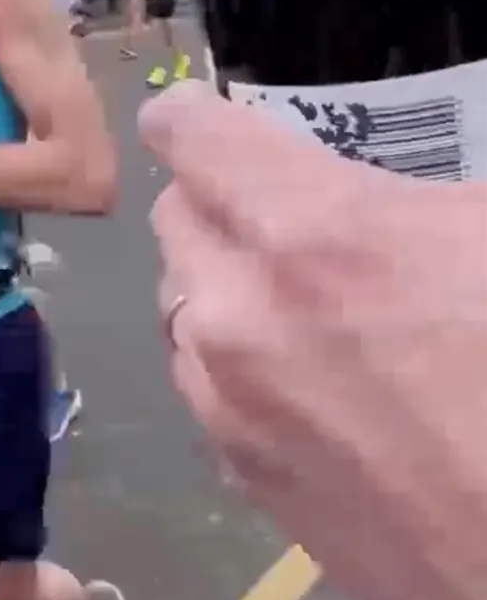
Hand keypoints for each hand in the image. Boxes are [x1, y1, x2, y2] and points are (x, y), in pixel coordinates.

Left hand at [140, 80, 486, 599]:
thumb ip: (424, 199)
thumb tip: (381, 203)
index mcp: (307, 232)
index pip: (186, 131)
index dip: (203, 118)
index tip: (225, 124)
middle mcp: (238, 313)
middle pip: (174, 219)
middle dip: (224, 206)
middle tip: (299, 222)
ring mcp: (229, 407)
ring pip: (184, 310)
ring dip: (229, 293)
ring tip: (315, 313)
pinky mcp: (245, 482)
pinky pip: (209, 392)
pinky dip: (243, 374)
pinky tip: (324, 393)